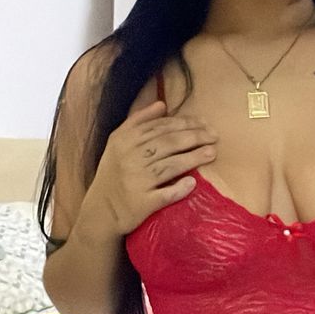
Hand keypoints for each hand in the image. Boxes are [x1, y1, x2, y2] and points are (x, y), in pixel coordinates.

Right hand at [86, 100, 218, 235]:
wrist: (100, 209)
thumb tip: (162, 104)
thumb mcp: (118, 141)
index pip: (160, 127)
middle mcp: (130, 158)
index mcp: (125, 140)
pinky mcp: (142, 203)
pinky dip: (179, 188)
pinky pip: (164, 194)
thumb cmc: (114, 172)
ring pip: (169, 166)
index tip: (204, 123)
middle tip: (214, 135)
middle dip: (194, 137)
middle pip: (168, 143)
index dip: (185, 123)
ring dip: (193, 158)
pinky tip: (192, 183)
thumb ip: (139, 120)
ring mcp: (136, 181)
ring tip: (212, 153)